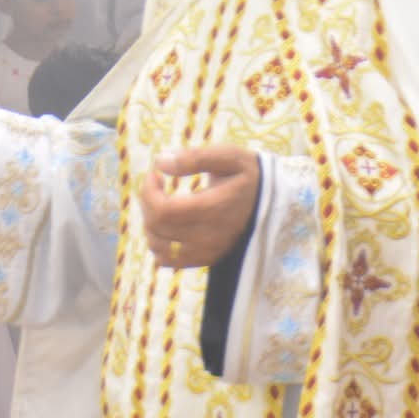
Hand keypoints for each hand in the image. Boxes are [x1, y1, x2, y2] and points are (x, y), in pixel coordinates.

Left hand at [140, 145, 259, 269]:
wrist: (271, 202)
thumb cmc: (247, 174)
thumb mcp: (228, 157)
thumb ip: (194, 158)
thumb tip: (160, 162)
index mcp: (214, 209)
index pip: (163, 210)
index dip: (149, 191)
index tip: (155, 174)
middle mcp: (209, 236)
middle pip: (157, 226)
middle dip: (147, 202)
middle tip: (157, 184)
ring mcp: (207, 252)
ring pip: (157, 244)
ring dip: (150, 222)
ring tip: (162, 202)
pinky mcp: (205, 260)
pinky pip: (166, 260)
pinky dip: (158, 243)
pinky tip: (167, 225)